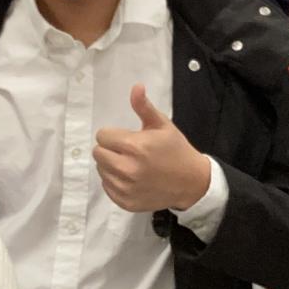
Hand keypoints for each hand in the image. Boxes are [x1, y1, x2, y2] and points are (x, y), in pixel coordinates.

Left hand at [94, 85, 210, 211]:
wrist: (191, 182)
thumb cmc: (176, 150)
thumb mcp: (162, 125)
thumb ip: (144, 107)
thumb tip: (136, 87)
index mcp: (134, 146)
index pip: (102, 136)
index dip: (113, 134)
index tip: (126, 138)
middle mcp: (127, 168)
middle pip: (97, 153)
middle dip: (109, 149)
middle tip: (126, 151)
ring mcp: (125, 187)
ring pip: (101, 170)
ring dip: (111, 165)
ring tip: (130, 164)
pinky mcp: (125, 201)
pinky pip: (107, 187)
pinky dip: (115, 182)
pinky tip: (131, 178)